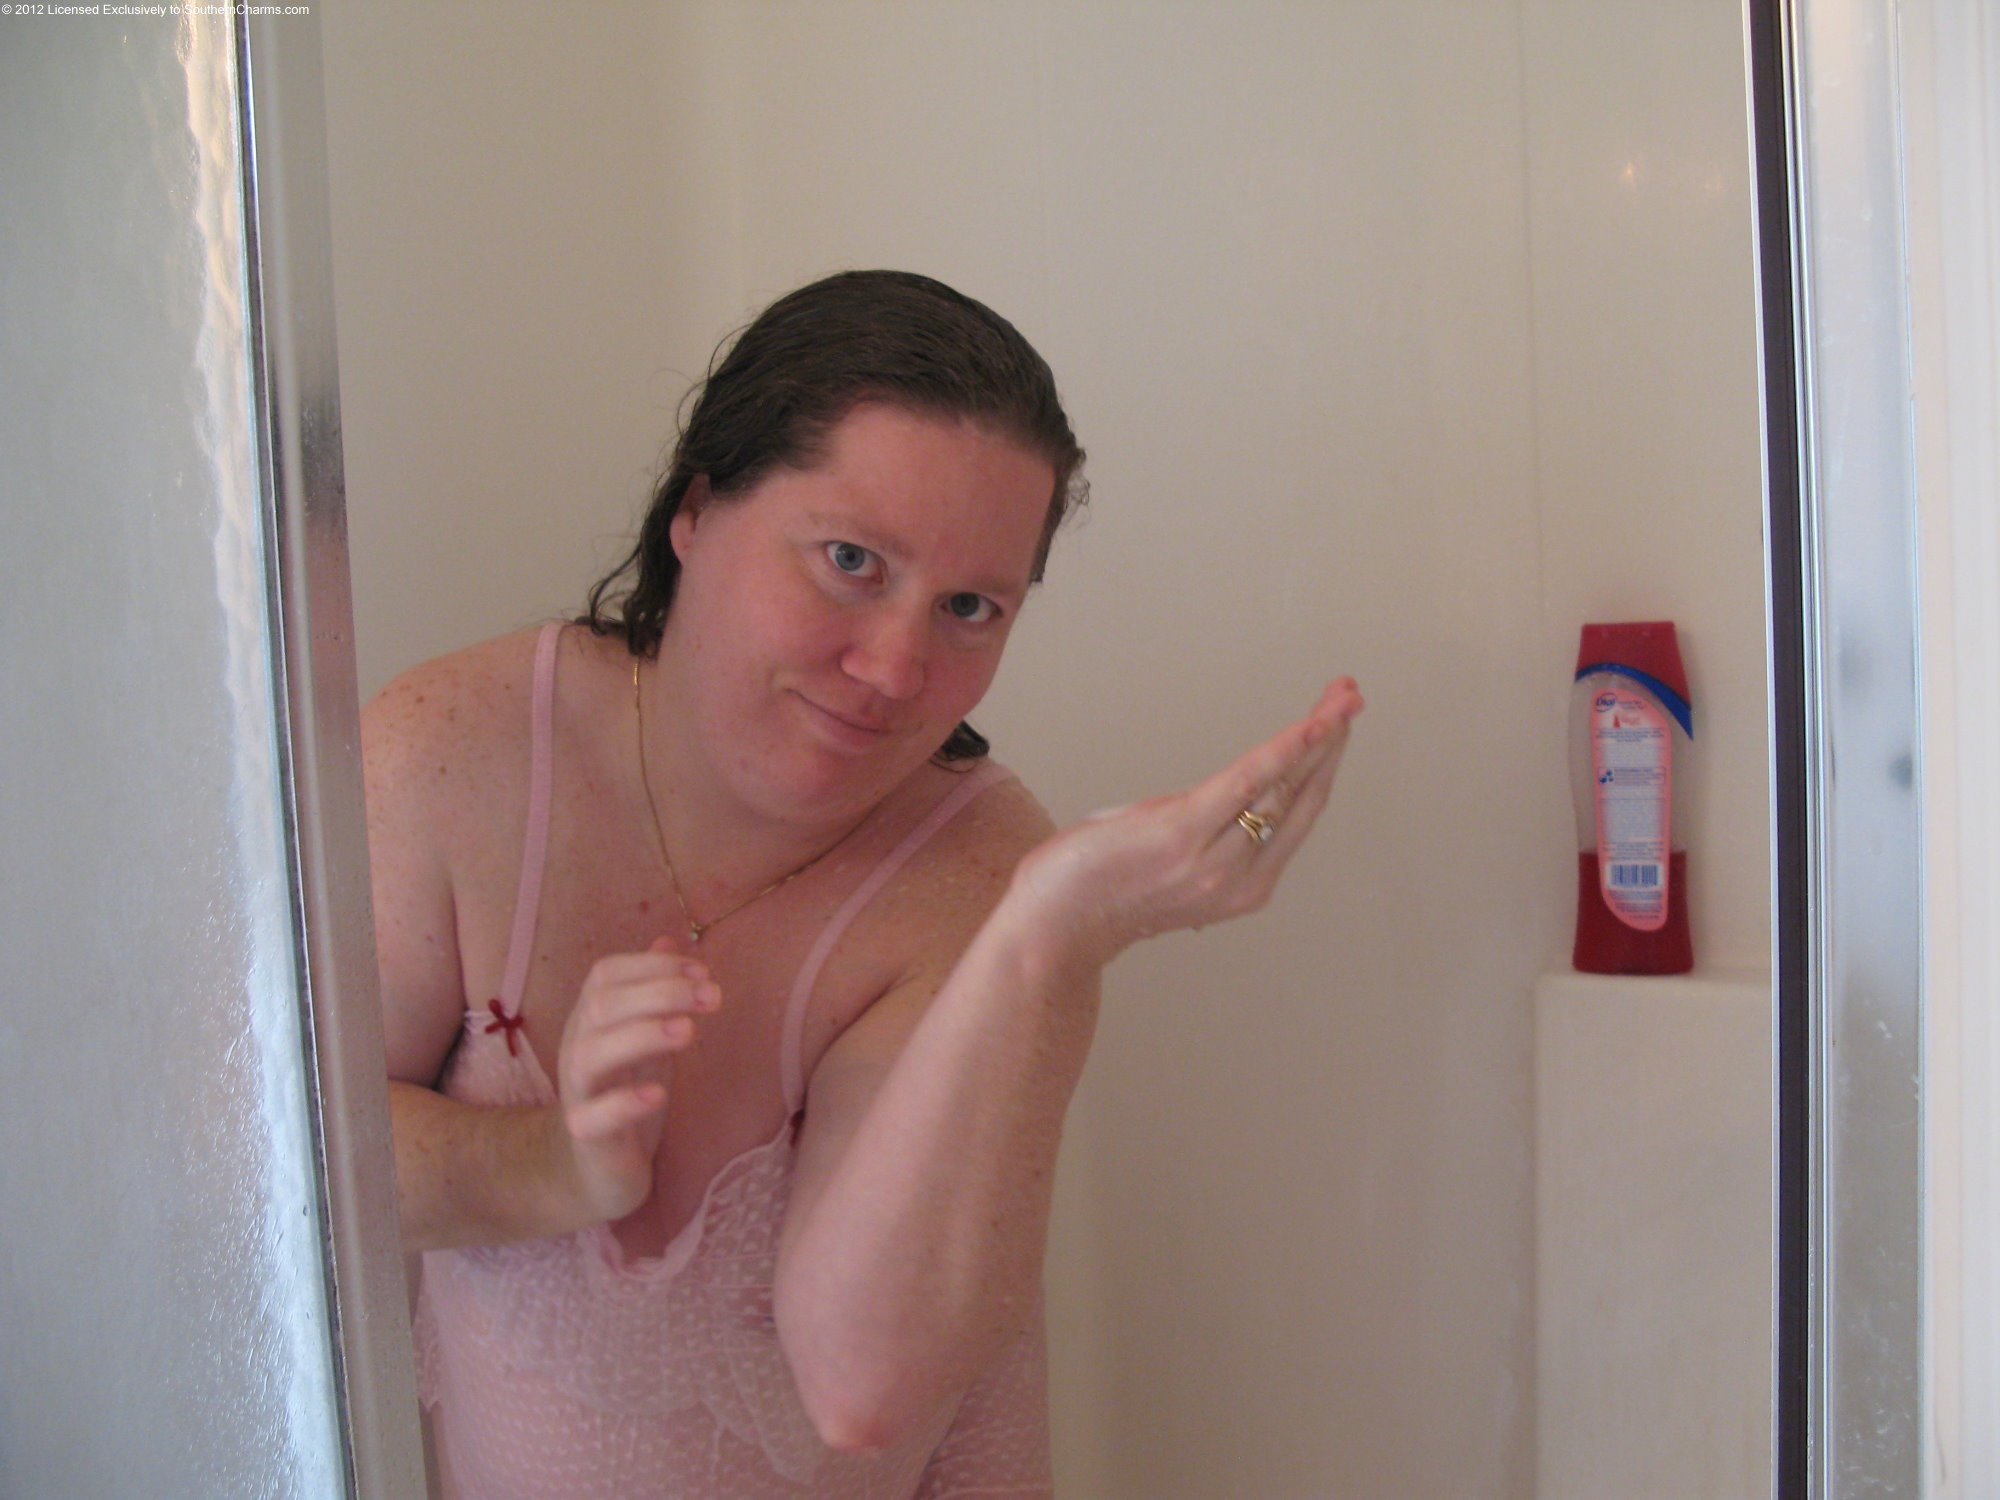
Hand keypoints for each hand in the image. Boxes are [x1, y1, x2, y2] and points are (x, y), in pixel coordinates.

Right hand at [549, 934, 719, 1224]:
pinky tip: (657, 1094)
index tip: (703, 970)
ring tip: (688, 1032)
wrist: (592, 1170)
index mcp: (592, 1019)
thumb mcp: (642, 1035)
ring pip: (591, 1054)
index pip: (606, 975)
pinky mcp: (586, 1136)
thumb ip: (652, 992)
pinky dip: (623, 1103)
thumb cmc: (622, 1092)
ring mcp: (578, 1093)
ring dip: (641, 1036)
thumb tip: (670, 939)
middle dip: (659, 992)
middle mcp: (578, 1048)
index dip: (653, 966)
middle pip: (602, 1006)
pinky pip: (593, 1118)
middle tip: (712, 996)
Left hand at [1013, 677, 1362, 966]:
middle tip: (1352, 697)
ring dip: (1317, 734)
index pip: (1297, 815)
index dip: (1325, 766)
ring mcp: (1215, 860)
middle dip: (1333, 742)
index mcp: (1244, 886)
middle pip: (1303, 798)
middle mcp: (1241, 878)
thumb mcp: (1170, 863)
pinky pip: (1248, 783)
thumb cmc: (1101, 890)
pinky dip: (1284, 751)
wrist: (1055, 925)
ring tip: (1342, 696)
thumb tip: (1225, 795)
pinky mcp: (1183, 834)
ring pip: (1284, 786)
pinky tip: (1310, 726)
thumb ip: (1205, 832)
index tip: (1340, 724)